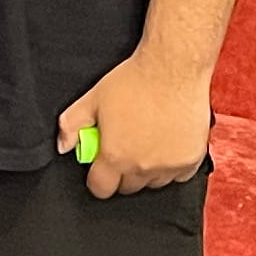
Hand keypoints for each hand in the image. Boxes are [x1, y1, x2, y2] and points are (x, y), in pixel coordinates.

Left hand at [56, 49, 211, 198]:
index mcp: (115, 156)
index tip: (103, 167)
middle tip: (127, 146)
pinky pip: (179, 176)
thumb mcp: (93, 98)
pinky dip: (173, 166)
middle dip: (123, 172)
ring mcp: (168, 166)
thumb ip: (72, 124)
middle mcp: (142, 166)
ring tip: (148, 141)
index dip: (98, 178)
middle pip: (127, 187)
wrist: (173, 66)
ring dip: (149, 170)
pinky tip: (169, 144)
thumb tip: (64, 146)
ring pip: (154, 183)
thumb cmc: (135, 80)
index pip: (101, 188)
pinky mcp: (191, 159)